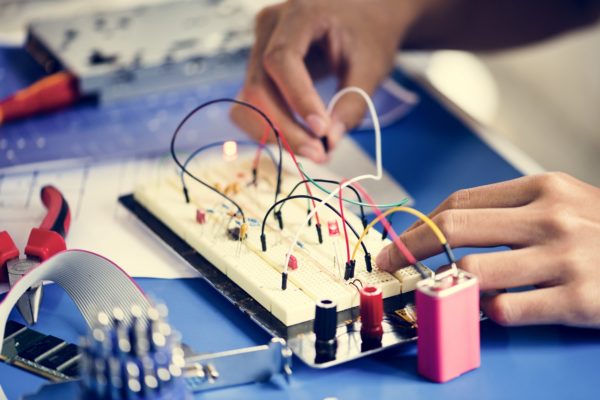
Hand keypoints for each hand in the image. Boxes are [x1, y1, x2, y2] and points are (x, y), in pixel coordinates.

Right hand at [231, 0, 424, 161]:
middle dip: (285, 127)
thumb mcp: (372, 66)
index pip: (282, 60)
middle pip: (258, 86)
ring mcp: (258, 48)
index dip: (298, 100)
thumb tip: (330, 142)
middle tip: (319, 154)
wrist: (364, 15)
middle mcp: (269, 27)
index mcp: (299, 14)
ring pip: (248, 101)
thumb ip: (352, 103)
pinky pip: (250, 105)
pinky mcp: (258, 69)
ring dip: (275, 133)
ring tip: (313, 151)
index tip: (322, 131)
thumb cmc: (369, 33)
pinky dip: (270, 128)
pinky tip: (298, 139)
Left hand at [376, 172, 599, 327]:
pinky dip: (488, 313)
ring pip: (473, 272)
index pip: (460, 202)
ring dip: (449, 284)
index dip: (420, 223)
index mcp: (542, 188)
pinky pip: (507, 310)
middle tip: (392, 264)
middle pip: (455, 229)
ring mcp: (565, 259)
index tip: (398, 239)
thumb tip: (451, 227)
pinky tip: (491, 309)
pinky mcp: (579, 300)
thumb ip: (513, 210)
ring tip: (445, 289)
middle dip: (412, 248)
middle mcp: (551, 218)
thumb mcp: (565, 201)